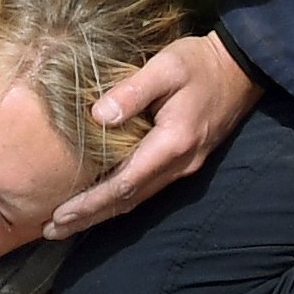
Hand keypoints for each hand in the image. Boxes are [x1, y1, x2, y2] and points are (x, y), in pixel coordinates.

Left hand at [47, 32, 261, 240]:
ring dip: (102, 213)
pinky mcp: (183, 160)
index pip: (124, 184)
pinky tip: (100, 201)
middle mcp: (179, 164)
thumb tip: (98, 116)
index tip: (59, 215)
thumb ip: (133, 90)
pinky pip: (146, 187)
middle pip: (128, 200)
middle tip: (53, 231)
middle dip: (89, 217)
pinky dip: (119, 199)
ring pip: (137, 198)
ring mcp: (183, 166)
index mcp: (172, 144)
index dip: (90, 202)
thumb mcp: (165, 67)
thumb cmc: (199, 63)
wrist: (241, 68)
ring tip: (67, 223)